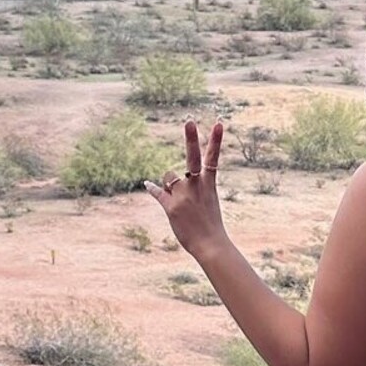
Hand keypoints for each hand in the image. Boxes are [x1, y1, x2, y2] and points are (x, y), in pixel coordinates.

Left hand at [146, 119, 225, 257]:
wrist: (210, 245)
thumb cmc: (211, 225)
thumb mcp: (208, 202)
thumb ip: (192, 188)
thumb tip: (167, 182)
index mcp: (209, 183)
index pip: (213, 157)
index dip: (216, 139)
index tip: (219, 122)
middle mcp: (196, 185)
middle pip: (193, 156)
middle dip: (192, 137)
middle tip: (189, 120)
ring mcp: (184, 194)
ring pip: (169, 179)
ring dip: (170, 187)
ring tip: (182, 206)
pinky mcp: (171, 206)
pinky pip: (159, 193)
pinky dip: (153, 190)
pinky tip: (147, 184)